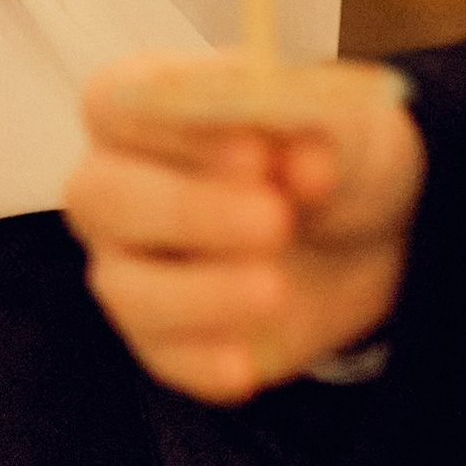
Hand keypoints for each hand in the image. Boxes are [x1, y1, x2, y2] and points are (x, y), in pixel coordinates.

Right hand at [63, 53, 428, 403]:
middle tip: (274, 220)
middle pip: (103, 196)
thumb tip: (305, 163)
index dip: (176, 131)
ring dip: (200, 292)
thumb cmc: (322, 151)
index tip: (256, 152)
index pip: (115, 104)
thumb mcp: (340, 120)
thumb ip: (319, 129)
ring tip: (277, 288)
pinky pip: (162, 355)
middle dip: (186, 210)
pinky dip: (203, 361)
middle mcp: (114, 182)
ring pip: (126, 287)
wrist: (362, 233)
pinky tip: (248, 359)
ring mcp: (131, 264)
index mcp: (139, 107)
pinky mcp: (164, 335)